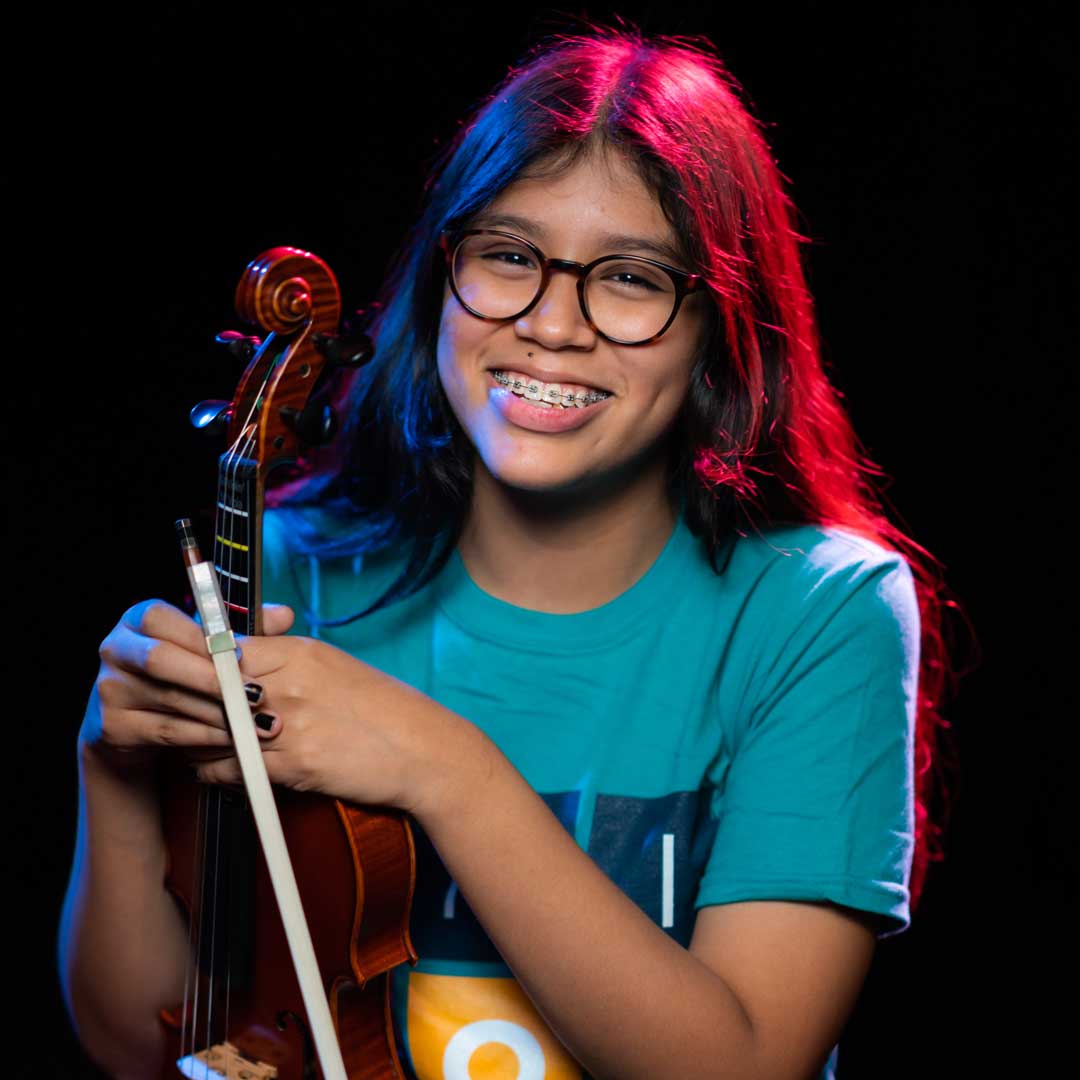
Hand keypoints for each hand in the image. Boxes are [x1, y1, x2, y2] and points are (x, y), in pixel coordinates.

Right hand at [83, 599, 291, 773]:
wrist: (137, 726)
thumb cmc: (184, 674)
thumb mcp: (209, 648)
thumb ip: (246, 629)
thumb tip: (285, 615)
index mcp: (139, 620)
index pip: (162, 619)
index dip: (202, 638)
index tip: (242, 656)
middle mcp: (116, 649)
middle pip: (160, 660)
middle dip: (213, 678)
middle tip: (257, 694)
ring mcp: (110, 689)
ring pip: (169, 698)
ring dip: (218, 711)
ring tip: (256, 721)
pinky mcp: (113, 727)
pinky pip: (168, 731)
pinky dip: (205, 735)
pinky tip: (233, 737)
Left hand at [194, 628, 464, 815]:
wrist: (424, 750)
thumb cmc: (384, 709)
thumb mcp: (335, 666)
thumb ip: (289, 658)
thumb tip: (245, 658)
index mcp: (302, 653)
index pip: (226, 648)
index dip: (195, 661)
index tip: (175, 668)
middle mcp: (292, 684)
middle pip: (212, 687)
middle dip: (184, 699)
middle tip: (165, 706)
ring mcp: (291, 725)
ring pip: (215, 729)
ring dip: (193, 737)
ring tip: (182, 738)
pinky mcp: (295, 766)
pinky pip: (234, 767)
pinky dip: (213, 769)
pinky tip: (208, 767)